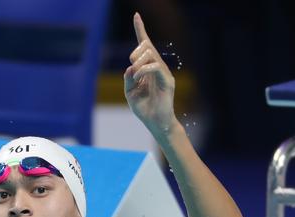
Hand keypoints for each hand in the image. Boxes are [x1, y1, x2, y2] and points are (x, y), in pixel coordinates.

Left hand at [124, 13, 176, 134]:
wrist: (155, 123)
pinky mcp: (167, 80)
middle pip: (146, 46)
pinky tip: (138, 77)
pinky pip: (155, 66)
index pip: (145, 45)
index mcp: (147, 68)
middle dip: (135, 52)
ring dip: (138, 62)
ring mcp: (163, 73)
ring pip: (150, 53)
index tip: (136, 15)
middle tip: (132, 68)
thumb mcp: (130, 93)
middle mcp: (157, 67)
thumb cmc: (144, 109)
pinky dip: (143, 70)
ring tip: (135, 75)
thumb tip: (130, 67)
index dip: (140, 30)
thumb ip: (128, 79)